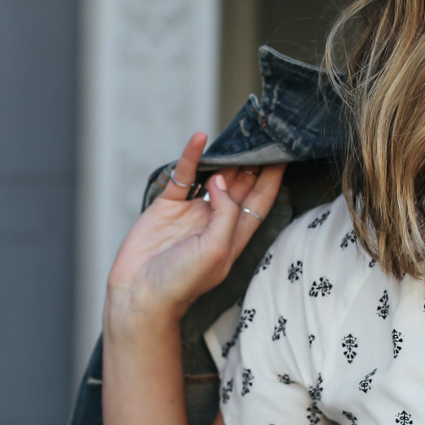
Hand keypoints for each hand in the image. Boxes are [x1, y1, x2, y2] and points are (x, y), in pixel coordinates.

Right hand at [105, 133, 284, 329]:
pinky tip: (200, 138)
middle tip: (265, 133)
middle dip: (253, 161)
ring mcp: (191, 212)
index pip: (260, 201)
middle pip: (241, 184)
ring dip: (226, 155)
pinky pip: (183, 175)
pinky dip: (192, 156)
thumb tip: (222, 180)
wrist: (139, 294)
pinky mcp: (167, 206)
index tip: (285, 154)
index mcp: (234, 237)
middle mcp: (215, 222)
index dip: (273, 178)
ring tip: (240, 131)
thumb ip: (226, 214)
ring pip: (214, 175)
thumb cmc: (181, 282)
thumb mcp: (216, 250)